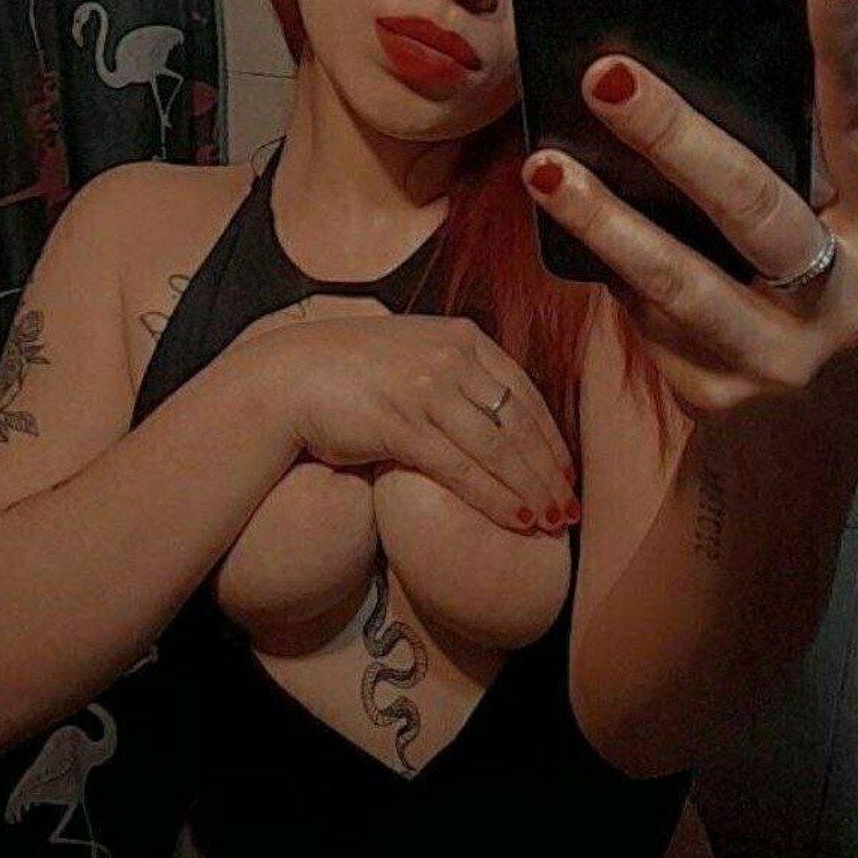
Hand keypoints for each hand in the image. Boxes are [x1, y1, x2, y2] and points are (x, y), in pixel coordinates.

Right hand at [250, 314, 577, 532]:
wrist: (288, 377)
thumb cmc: (349, 373)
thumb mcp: (415, 356)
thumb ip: (457, 374)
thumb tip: (497, 416)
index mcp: (462, 336)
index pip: (524, 392)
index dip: (551, 438)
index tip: (567, 473)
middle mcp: (451, 357)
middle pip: (519, 421)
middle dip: (549, 470)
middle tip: (569, 508)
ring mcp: (427, 388)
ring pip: (498, 448)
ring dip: (530, 489)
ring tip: (551, 521)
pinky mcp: (403, 423)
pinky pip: (462, 468)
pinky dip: (495, 497)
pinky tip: (515, 519)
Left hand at [522, 0, 857, 425]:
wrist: (797, 426)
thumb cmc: (806, 293)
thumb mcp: (827, 231)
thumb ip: (788, 172)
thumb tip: (682, 80)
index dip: (848, 53)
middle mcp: (845, 297)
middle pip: (753, 207)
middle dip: (675, 137)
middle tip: (609, 78)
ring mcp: (779, 354)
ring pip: (678, 279)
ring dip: (603, 219)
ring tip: (545, 167)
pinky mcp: (717, 392)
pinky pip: (646, 315)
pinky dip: (605, 266)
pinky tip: (567, 224)